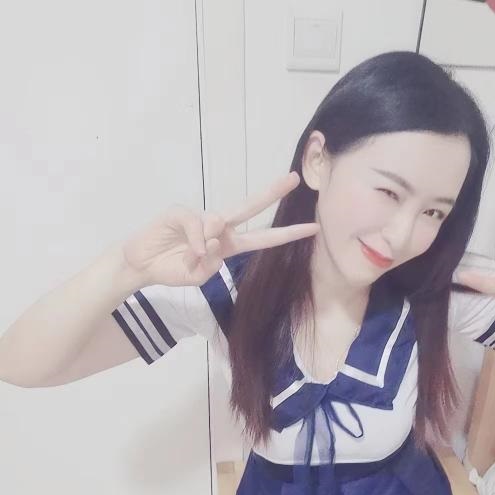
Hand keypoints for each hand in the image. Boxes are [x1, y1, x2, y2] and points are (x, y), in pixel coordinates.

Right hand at [122, 171, 319, 287]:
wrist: (141, 265)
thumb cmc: (172, 269)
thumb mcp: (198, 276)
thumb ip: (212, 262)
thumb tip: (214, 237)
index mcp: (229, 244)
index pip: (263, 238)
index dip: (287, 234)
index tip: (312, 228)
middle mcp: (219, 227)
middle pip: (250, 208)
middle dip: (272, 193)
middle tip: (294, 178)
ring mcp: (200, 218)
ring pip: (218, 224)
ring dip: (206, 245)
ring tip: (190, 257)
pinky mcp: (181, 212)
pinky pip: (196, 224)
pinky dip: (194, 240)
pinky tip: (188, 250)